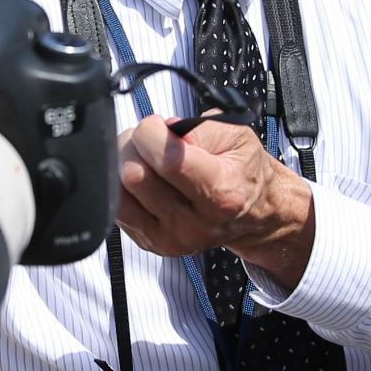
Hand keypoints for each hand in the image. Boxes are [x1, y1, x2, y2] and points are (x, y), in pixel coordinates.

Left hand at [117, 115, 315, 291]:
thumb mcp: (237, 135)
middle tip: (150, 140)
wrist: (252, 213)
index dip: (152, 133)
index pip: (167, 161)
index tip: (158, 125)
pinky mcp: (152, 244)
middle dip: (134, 145)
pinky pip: (117, 208)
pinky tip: (148, 181)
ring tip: (147, 158)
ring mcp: (171, 238)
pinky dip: (124, 187)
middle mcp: (195, 223)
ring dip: (124, 166)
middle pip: (134, 175)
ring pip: (119, 193)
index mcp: (222, 193)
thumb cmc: (242, 171)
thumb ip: (198, 129)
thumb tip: (161, 130)